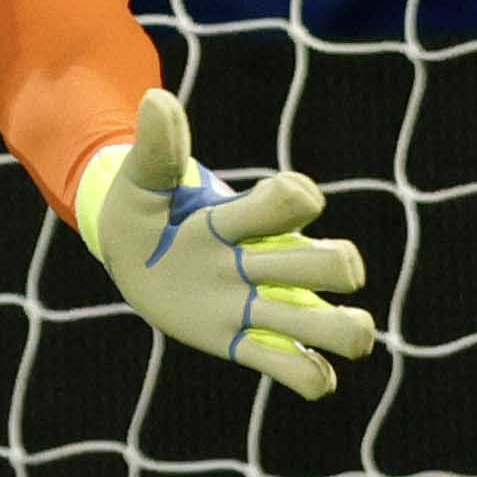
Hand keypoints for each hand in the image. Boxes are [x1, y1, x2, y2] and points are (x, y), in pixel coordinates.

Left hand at [69, 88, 378, 402]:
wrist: (135, 252)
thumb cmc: (145, 209)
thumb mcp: (142, 180)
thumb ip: (158, 148)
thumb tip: (157, 99)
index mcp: (242, 218)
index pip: (296, 200)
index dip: (291, 199)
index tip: (260, 199)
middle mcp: (265, 260)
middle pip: (331, 263)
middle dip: (328, 268)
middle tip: (279, 272)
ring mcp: (259, 304)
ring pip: (329, 322)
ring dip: (342, 330)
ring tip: (340, 337)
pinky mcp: (242, 342)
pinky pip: (294, 368)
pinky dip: (313, 377)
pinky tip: (311, 376)